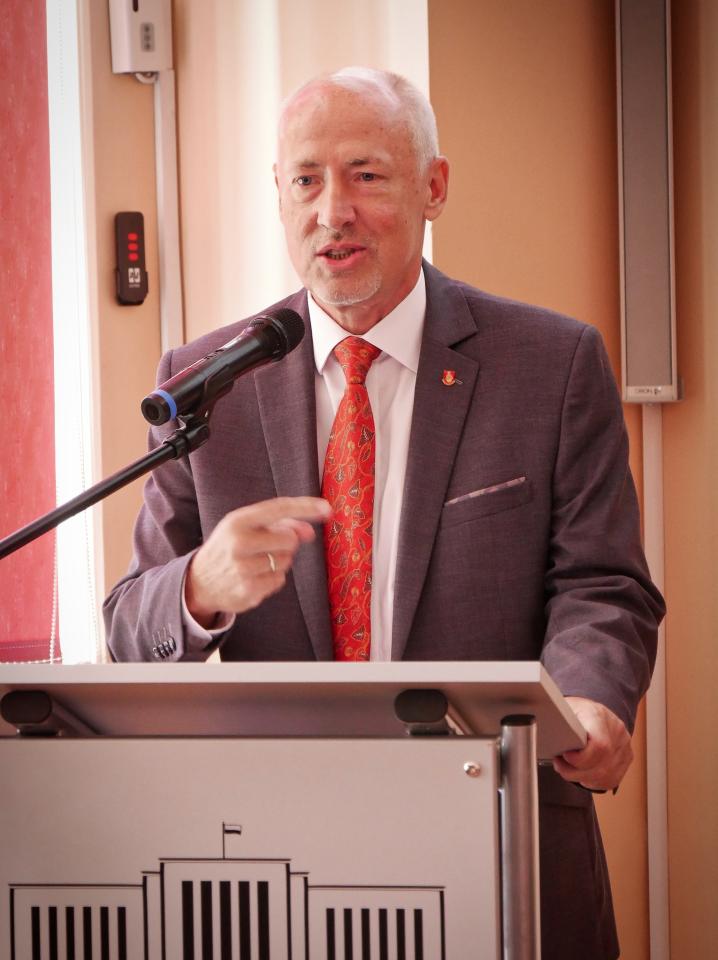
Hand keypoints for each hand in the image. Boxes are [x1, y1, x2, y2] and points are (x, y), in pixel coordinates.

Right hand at [185, 496, 331, 626]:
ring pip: (286, 561)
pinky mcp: (250, 591)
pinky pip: (280, 580)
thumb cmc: (229, 548)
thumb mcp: (245, 528)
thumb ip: (278, 524)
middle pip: (290, 540)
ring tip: (257, 562)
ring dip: (279, 561)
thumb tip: (309, 532)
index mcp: (238, 521)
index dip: (305, 508)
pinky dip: (273, 578)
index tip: (327, 509)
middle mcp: (240, 543)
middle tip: (266, 546)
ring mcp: (244, 569)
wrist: (199, 582)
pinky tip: (255, 577)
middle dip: (286, 543)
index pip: (279, 508)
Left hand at [553, 696, 632, 791]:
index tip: (564, 756)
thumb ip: (557, 720)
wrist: (594, 710)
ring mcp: (624, 747)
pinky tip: (582, 773)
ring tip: (568, 768)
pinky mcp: (626, 759)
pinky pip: (610, 780)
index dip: (580, 759)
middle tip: (559, 765)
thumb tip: (539, 725)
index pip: (599, 746)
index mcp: (599, 716)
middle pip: (600, 765)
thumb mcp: (564, 708)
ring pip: (605, 776)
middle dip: (575, 772)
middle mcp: (617, 732)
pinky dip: (593, 781)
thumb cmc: (576, 711)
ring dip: (582, 778)